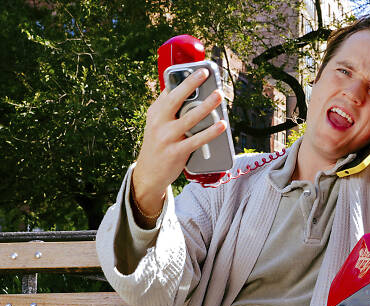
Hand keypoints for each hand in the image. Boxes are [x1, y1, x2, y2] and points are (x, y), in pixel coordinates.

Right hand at [132, 68, 227, 214]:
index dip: (182, 78)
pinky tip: (221, 125)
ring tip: (218, 95)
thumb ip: (169, 108)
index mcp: (155, 112)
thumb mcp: (157, 124)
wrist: (149, 174)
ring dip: (206, 106)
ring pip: (189, 118)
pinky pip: (196, 140)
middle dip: (190, 84)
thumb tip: (183, 89)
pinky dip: (210, 132)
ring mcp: (167, 138)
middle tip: (205, 73)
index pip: (168, 91)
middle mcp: (159, 123)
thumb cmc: (158, 145)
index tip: (195, 67)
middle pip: (175, 99)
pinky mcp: (176, 152)